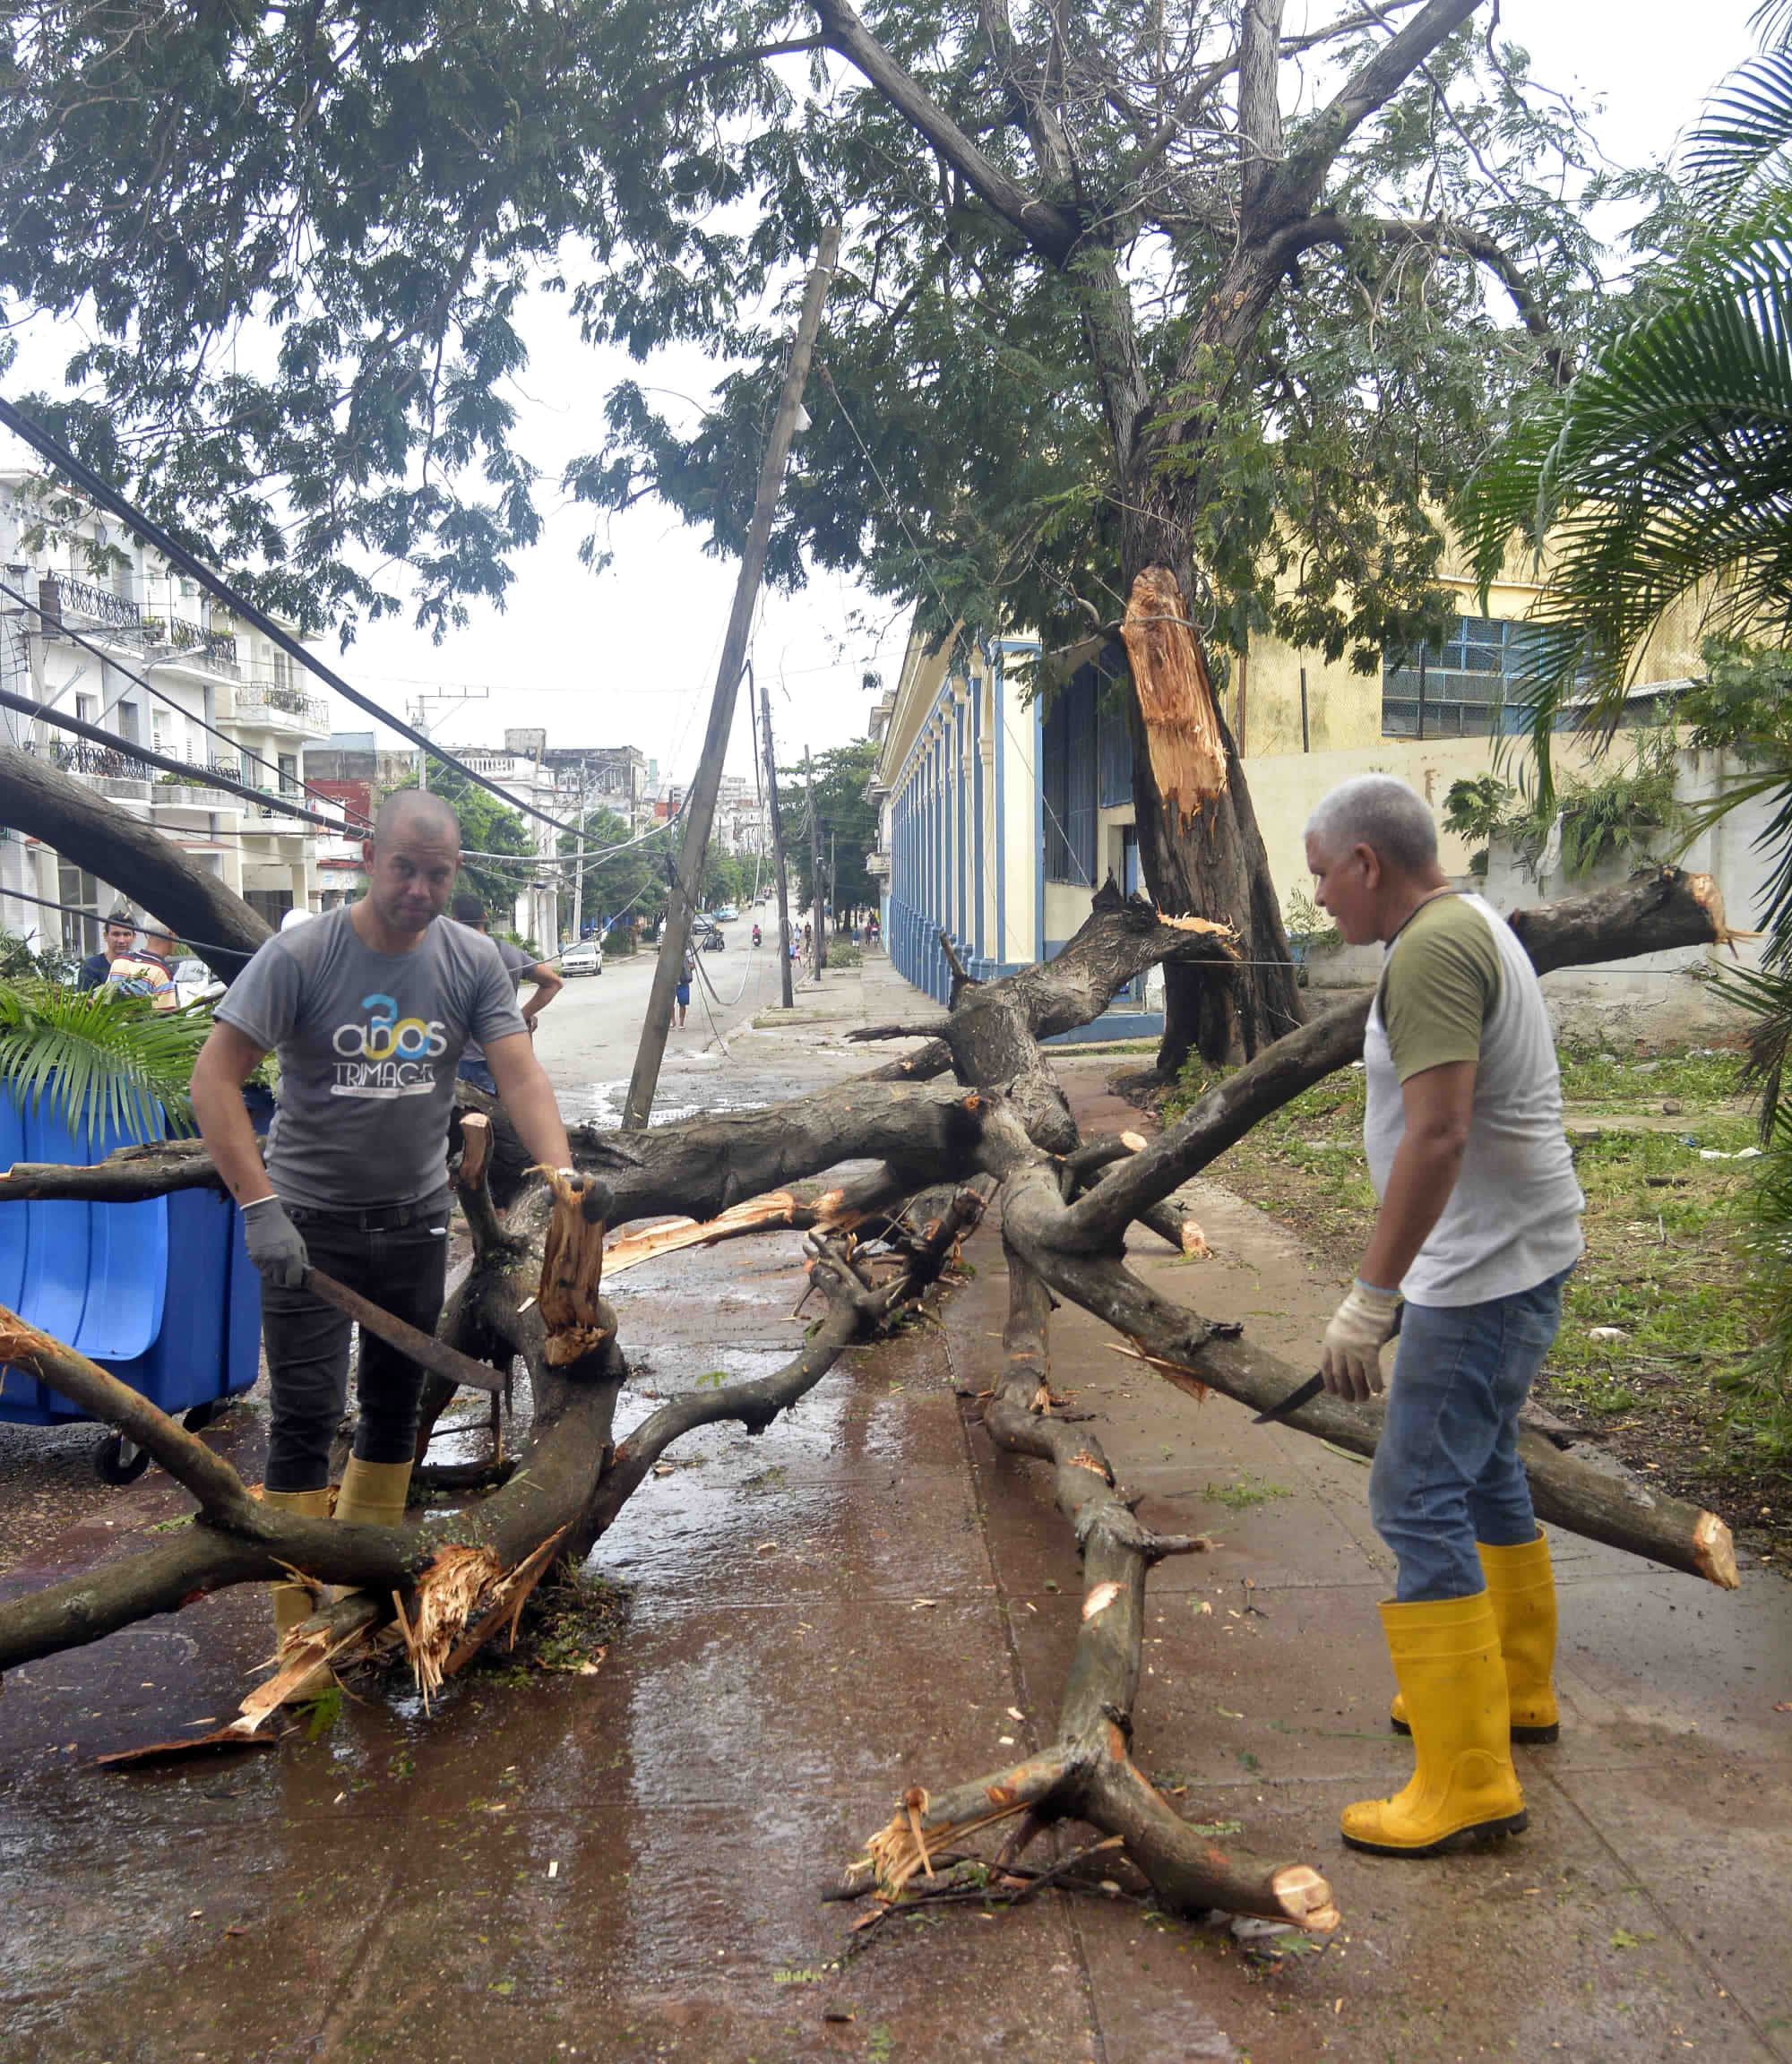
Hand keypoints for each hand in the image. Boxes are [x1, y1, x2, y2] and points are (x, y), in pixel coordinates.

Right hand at [242, 1195, 308, 1287]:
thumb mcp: (299, 1242)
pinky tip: (266, 1252)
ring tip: (274, 1259)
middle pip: (279, 1282)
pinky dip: (263, 1264)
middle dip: (282, 1278)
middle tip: (284, 1272)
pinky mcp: (254, 1257)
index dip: (294, 1283)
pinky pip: (259, 1268)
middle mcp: (278, 1260)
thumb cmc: (284, 1228)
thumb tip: (304, 1273)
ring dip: (271, 1272)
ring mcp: (264, 1259)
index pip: (293, 1281)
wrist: (264, 1216)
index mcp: (292, 1256)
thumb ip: (303, 1259)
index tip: (294, 1282)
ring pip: (268, 1276)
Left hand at [1320, 1280, 1399, 1401]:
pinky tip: (1378, 1390)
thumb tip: (1344, 1356)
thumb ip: (1339, 1340)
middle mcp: (1339, 1347)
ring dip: (1359, 1390)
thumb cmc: (1357, 1310)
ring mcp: (1354, 1349)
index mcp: (1330, 1340)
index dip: (1329, 1382)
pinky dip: (1374, 1382)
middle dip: (1344, 1390)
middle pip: (1340, 1375)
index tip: (1333, 1392)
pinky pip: (1371, 1371)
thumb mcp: (1340, 1324)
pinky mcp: (1369, 1350)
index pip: (1326, 1367)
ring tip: (1363, 1399)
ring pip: (1355, 1377)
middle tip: (1350, 1399)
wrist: (1369, 1300)